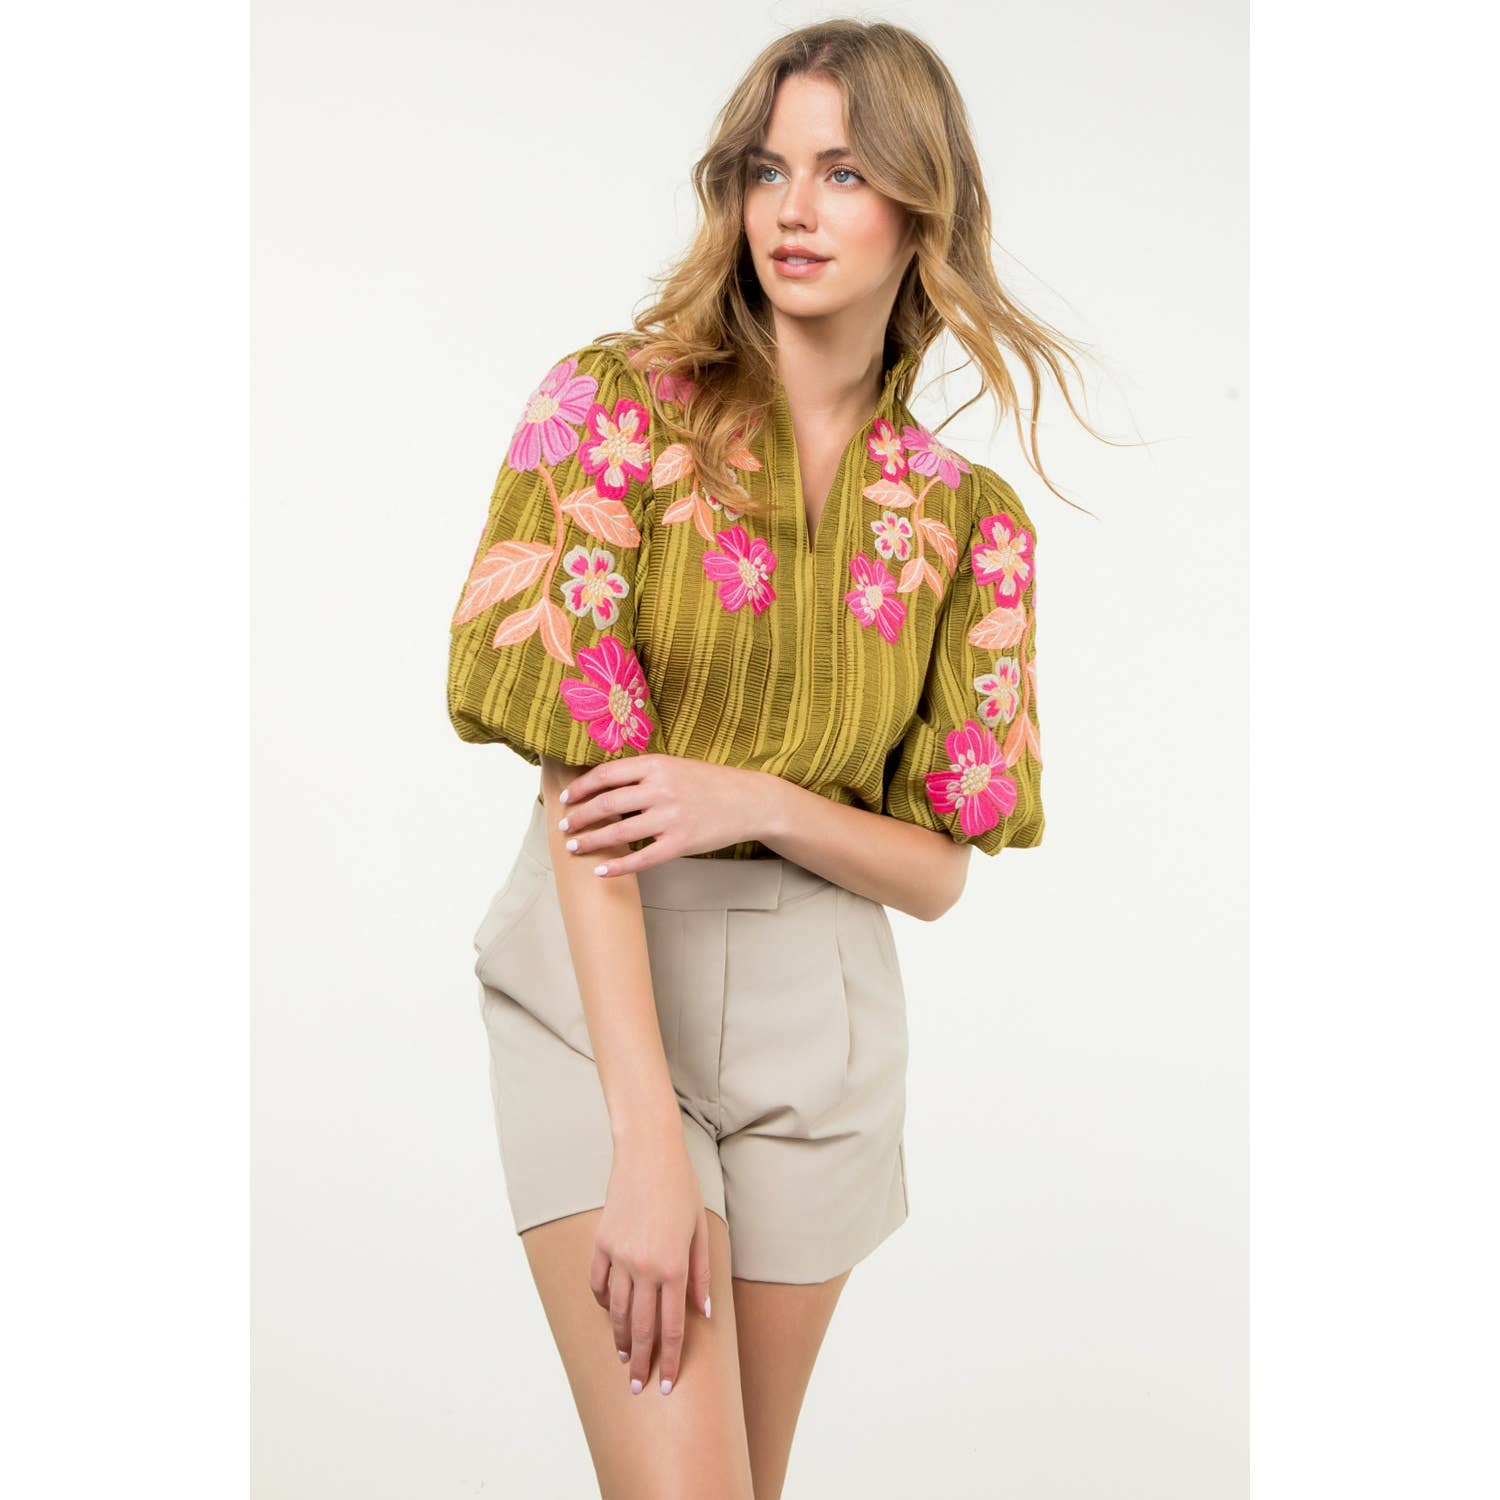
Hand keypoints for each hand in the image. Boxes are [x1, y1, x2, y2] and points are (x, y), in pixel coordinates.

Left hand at [556, 755, 779, 876]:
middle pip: (606, 803)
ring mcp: (671, 817)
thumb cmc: (710, 784)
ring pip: (618, 831)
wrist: (750, 801)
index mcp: (657, 765)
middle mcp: (661, 789)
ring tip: (574, 846)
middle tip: (563, 826)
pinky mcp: (681, 843)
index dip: (581, 787)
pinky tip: (602, 870)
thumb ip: (644, 774)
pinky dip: (618, 865)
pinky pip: (642, 858)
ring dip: (590, 841)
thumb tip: (604, 786)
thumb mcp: (676, 767)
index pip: (606, 774)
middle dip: (579, 817)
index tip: (566, 798)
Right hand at [589, 1132, 712, 1395]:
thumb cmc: (681, 1187)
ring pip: (616, 1310)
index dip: (669, 1358)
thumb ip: (701, 1274)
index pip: (671, 1326)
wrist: (647, 1152)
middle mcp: (644, 1266)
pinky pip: (598, 1283)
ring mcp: (619, 1256)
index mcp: (673, 1266)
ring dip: (620, 1338)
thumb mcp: (700, 1230)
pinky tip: (609, 1314)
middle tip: (637, 1386)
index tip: (665, 1383)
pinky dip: (603, 1303)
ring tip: (623, 1357)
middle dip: (640, 1361)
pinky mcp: (601, 1243)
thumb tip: (703, 1313)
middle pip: (640, 1327)